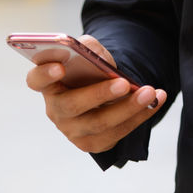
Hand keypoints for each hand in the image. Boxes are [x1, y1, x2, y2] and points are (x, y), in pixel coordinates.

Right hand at [25, 34, 167, 153]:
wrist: (101, 90)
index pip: (36, 80)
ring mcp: (73, 130)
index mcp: (48, 84)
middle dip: (99, 94)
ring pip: (100, 123)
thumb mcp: (87, 51)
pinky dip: (139, 116)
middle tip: (124, 83)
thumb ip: (88, 49)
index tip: (60, 67)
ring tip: (150, 93)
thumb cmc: (89, 68)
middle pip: (72, 106)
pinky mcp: (93, 143)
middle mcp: (55, 110)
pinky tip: (156, 101)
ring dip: (129, 108)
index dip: (44, 74)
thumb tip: (100, 61)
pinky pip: (118, 133)